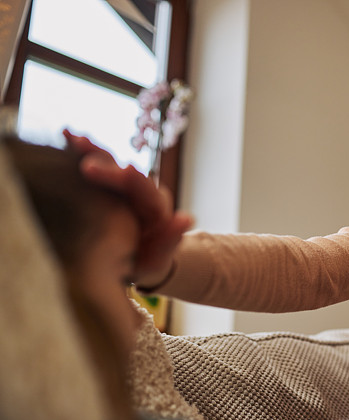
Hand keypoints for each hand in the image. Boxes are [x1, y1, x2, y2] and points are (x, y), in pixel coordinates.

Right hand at [64, 130, 193, 287]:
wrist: (138, 258)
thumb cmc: (148, 261)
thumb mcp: (158, 257)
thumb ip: (170, 240)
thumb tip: (187, 217)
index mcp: (156, 207)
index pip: (146, 191)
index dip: (136, 181)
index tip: (126, 171)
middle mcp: (142, 190)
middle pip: (125, 173)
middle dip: (108, 165)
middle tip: (86, 163)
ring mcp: (124, 185)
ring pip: (110, 163)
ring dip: (92, 150)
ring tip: (73, 137)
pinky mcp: (106, 184)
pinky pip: (95, 164)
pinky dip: (81, 151)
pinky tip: (67, 136)